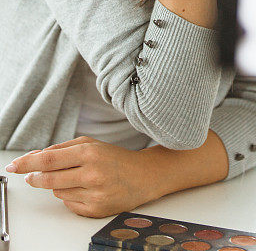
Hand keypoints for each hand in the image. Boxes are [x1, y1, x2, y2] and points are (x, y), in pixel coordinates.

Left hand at [6, 136, 153, 217]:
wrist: (143, 176)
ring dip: (58, 185)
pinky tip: (85, 189)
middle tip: (29, 176)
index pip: (49, 159)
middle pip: (48, 179)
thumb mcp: (91, 144)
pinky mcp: (95, 210)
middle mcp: (91, 174)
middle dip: (34, 177)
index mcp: (89, 153)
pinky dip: (70, 197)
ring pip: (57, 192)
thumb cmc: (115, 158)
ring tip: (76, 178)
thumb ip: (62, 150)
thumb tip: (35, 158)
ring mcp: (93, 194)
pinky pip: (69, 204)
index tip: (14, 165)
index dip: (27, 162)